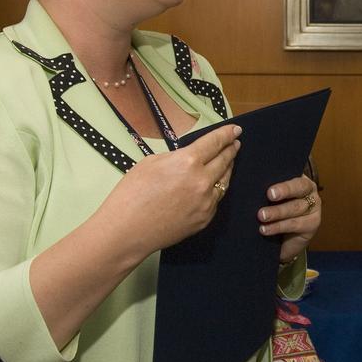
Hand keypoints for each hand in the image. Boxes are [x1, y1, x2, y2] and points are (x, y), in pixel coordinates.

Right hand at [97, 124, 240, 256]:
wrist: (127, 231)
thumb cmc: (131, 194)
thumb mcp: (151, 162)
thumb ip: (175, 157)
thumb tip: (188, 158)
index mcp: (188, 162)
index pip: (215, 143)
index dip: (227, 134)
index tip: (235, 130)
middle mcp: (202, 181)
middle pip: (224, 161)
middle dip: (231, 150)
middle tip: (235, 143)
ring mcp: (206, 202)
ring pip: (224, 181)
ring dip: (227, 169)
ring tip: (228, 161)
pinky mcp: (205, 219)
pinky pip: (215, 200)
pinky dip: (216, 189)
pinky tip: (214, 185)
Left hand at [259, 174, 320, 262]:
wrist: (282, 239)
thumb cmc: (273, 211)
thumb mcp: (269, 198)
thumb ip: (264, 188)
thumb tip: (250, 180)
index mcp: (298, 178)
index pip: (293, 172)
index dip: (283, 181)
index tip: (270, 188)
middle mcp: (309, 190)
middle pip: (299, 187)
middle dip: (284, 191)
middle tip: (269, 195)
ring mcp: (314, 207)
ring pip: (296, 207)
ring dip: (278, 212)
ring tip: (262, 216)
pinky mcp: (313, 223)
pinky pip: (295, 224)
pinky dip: (279, 226)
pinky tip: (265, 229)